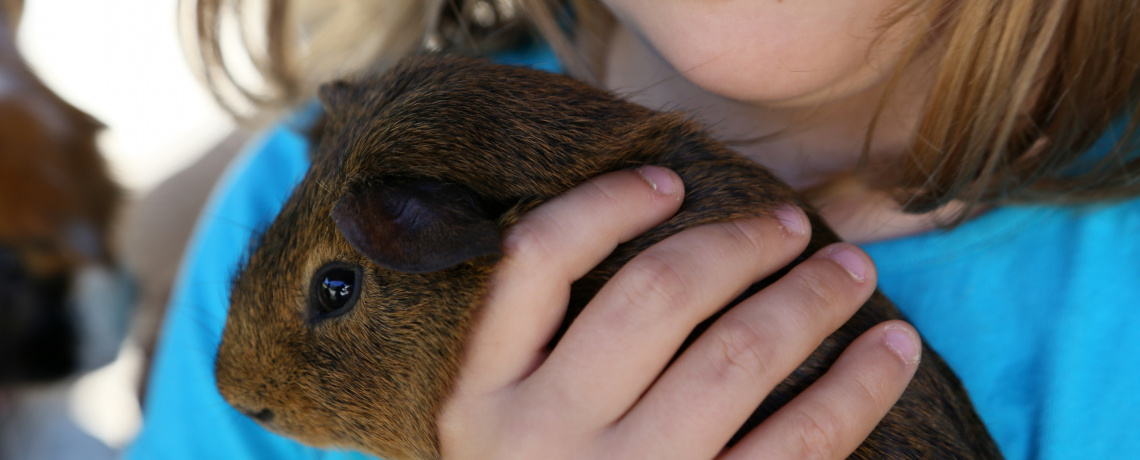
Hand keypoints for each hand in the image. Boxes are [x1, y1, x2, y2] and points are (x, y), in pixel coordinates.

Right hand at [437, 166, 921, 458]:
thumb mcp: (499, 438)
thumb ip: (537, 360)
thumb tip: (651, 243)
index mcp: (479, 396)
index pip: (535, 259)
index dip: (608, 202)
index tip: (670, 183)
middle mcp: (542, 435)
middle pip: (656, 294)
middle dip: (739, 244)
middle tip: (790, 224)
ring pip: (736, 355)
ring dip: (809, 297)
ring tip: (850, 270)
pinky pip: (800, 443)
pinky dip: (858, 387)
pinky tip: (891, 351)